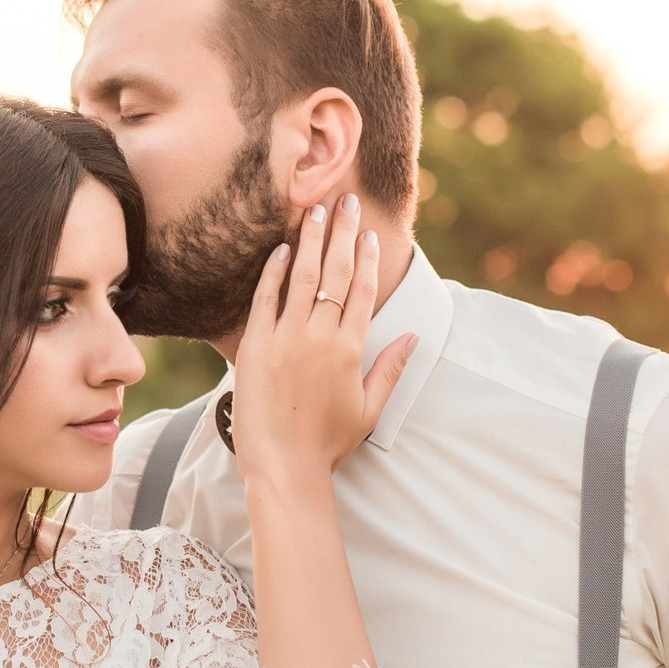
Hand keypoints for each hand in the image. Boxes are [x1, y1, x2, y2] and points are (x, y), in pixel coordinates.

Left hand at [230, 194, 417, 488]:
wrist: (283, 467)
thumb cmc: (327, 443)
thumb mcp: (369, 409)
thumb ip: (390, 369)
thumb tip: (414, 338)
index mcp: (350, 349)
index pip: (363, 290)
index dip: (366, 257)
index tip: (367, 232)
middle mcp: (319, 336)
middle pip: (335, 273)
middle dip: (341, 233)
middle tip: (343, 200)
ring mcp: (285, 339)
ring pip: (300, 278)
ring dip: (309, 241)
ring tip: (312, 210)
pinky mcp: (255, 347)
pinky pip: (264, 299)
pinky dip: (272, 272)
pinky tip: (279, 249)